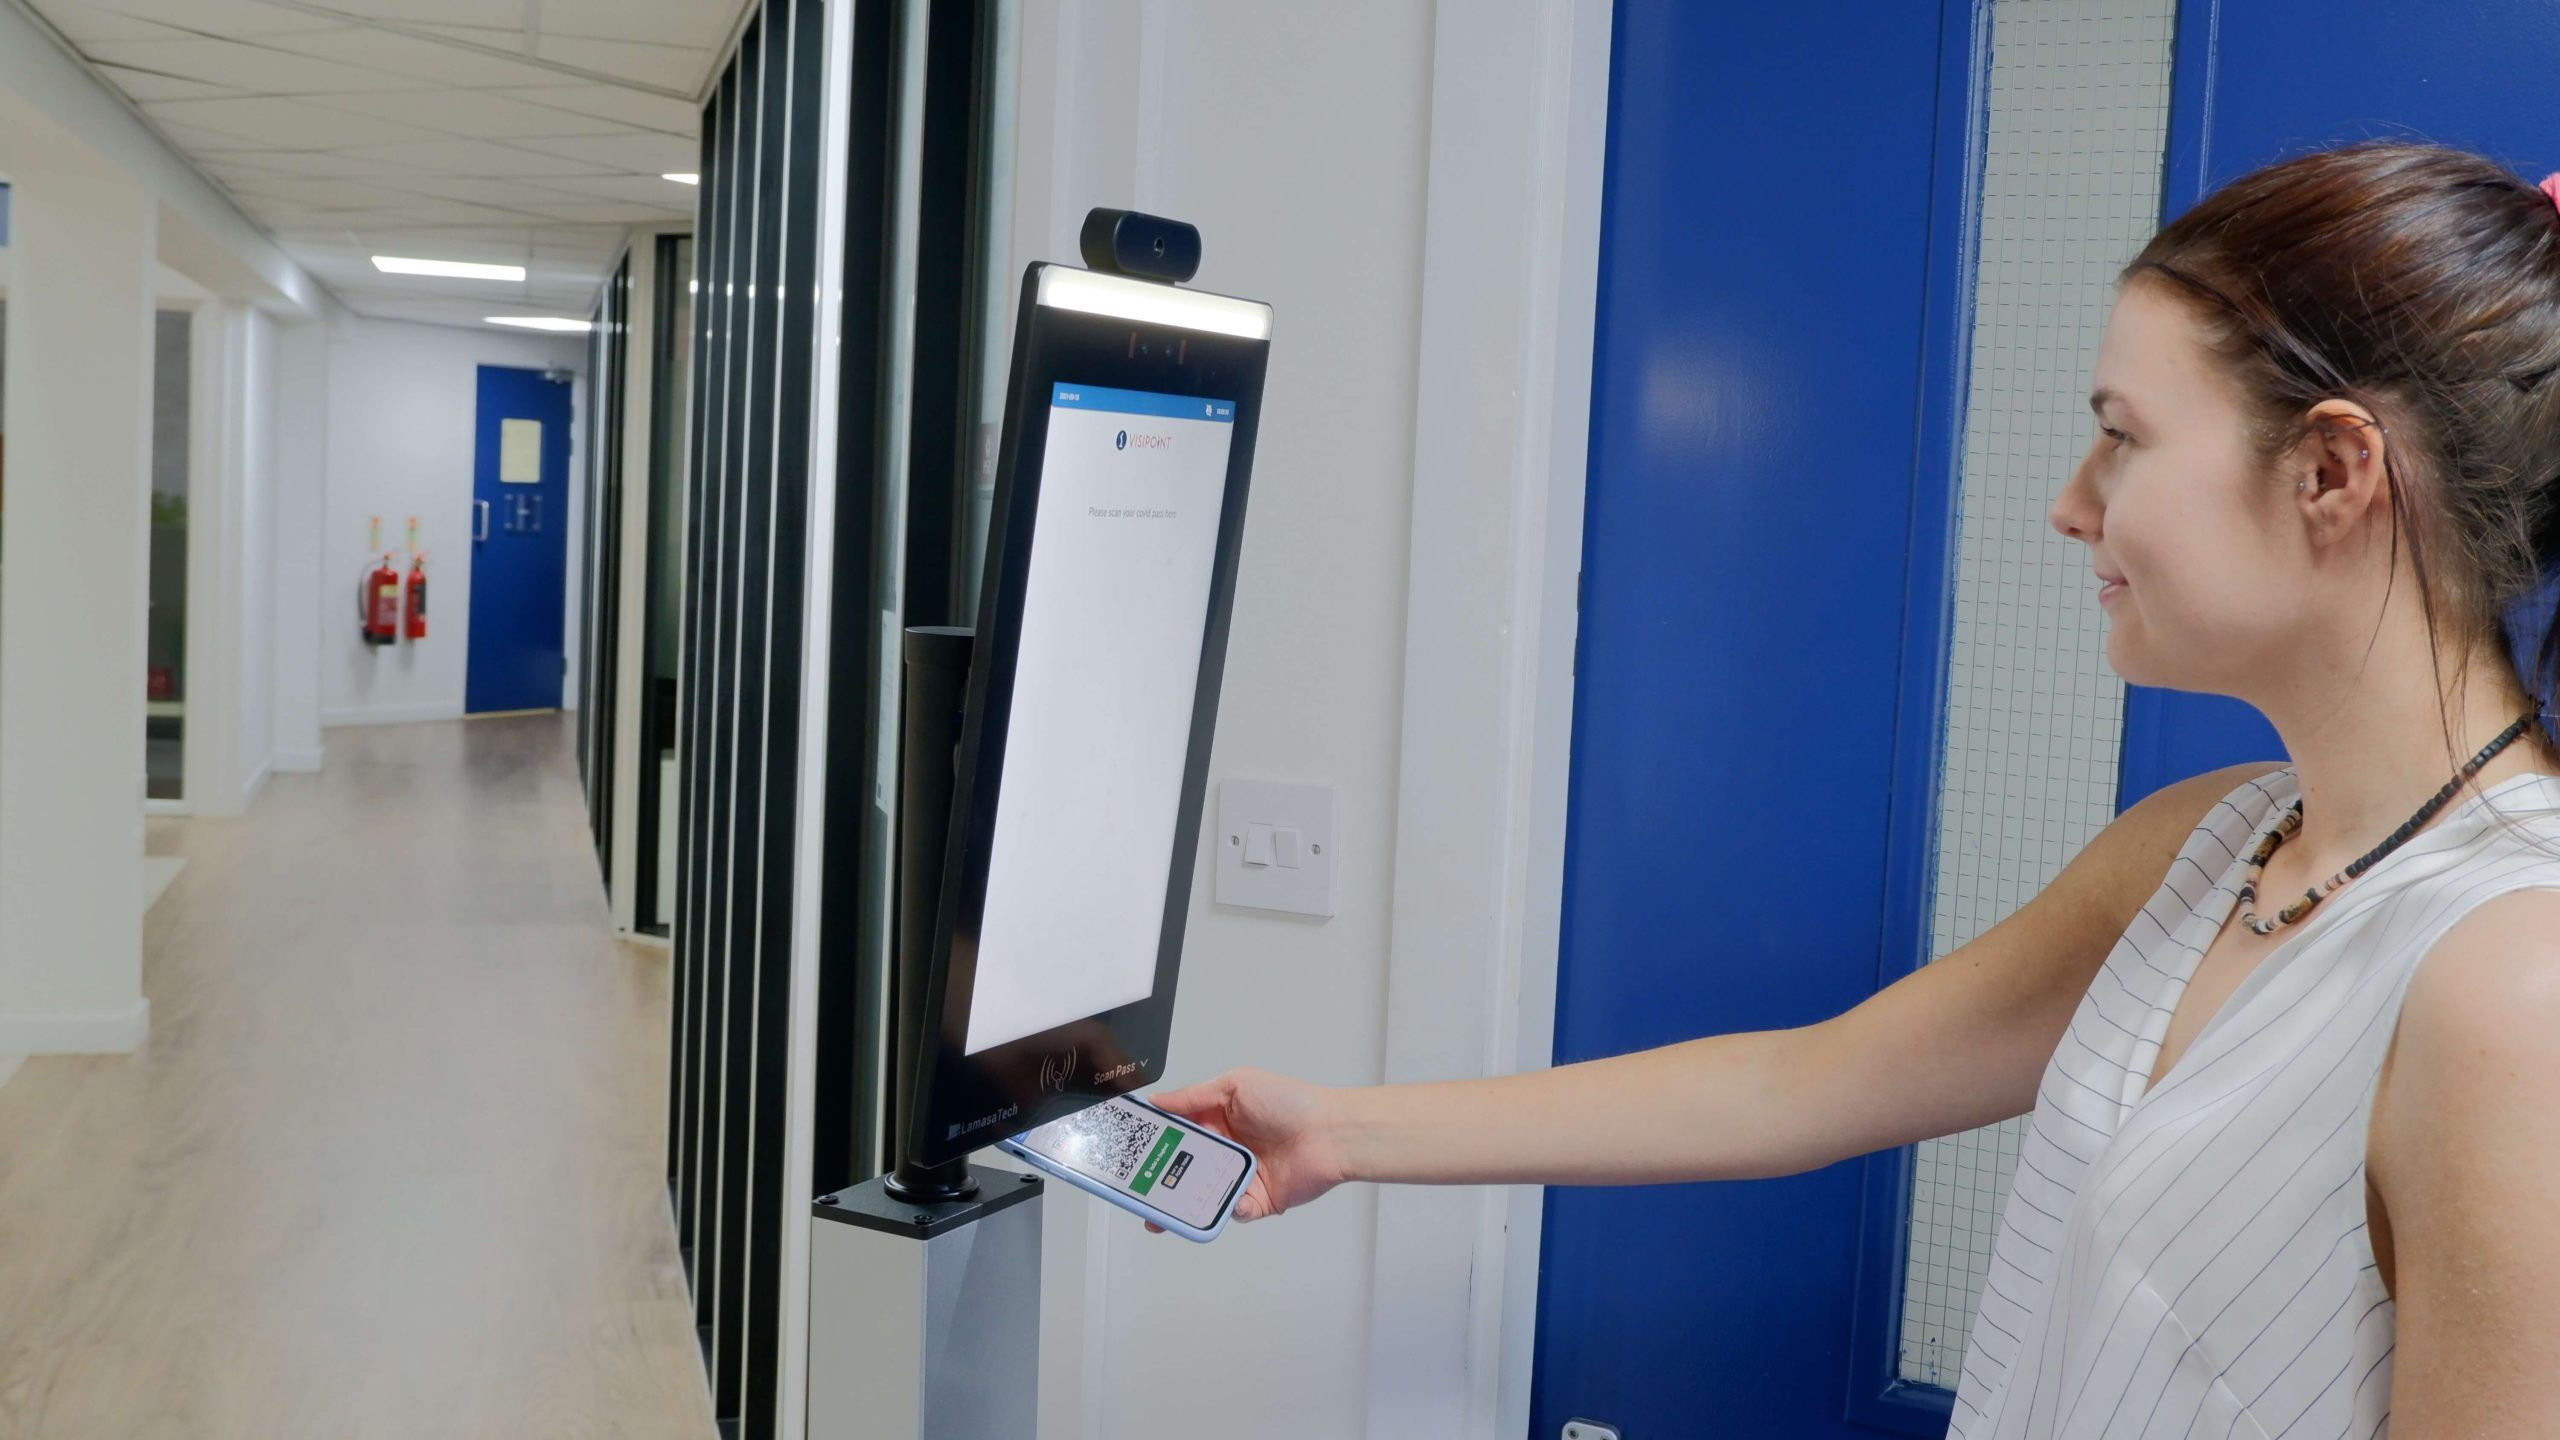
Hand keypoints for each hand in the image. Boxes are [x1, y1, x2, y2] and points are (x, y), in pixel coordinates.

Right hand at [1145, 1067, 1350, 1228]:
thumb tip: (1158, 1102)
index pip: (1177, 1133)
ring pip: (1203, 1194)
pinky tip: (1229, 1201)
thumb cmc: (1290, 1102)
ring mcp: (1241, 1177)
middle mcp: (1227, 1150)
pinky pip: (1234, 1211)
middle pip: (1184, 1169)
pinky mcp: (1258, 1200)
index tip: (1132, 1151)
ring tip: (1165, 1210)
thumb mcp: (1236, 1085)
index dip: (1155, 1142)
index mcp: (1218, 1120)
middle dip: (1161, 1181)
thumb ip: (1194, 1096)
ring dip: (1186, 1202)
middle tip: (1139, 1190)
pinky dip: (1228, 1210)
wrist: (1330, 1133)